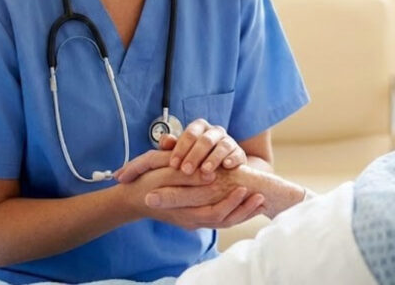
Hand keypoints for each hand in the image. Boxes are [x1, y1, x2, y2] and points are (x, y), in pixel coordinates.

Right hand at [120, 151, 264, 228]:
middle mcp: (191, 220)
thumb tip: (209, 175)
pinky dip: (235, 212)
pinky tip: (247, 203)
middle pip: (223, 220)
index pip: (214, 212)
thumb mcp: (163, 172)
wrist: (135, 198)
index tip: (245, 188)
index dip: (231, 202)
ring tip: (260, 200)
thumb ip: (186, 175)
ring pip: (224, 222)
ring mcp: (194, 221)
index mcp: (183, 211)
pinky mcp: (197, 218)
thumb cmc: (148, 181)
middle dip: (243, 209)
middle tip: (260, 196)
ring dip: (243, 212)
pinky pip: (220, 219)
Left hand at [168, 119, 247, 177]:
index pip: (190, 134)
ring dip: (213, 158)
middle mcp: (215, 132)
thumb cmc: (195, 160)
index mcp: (199, 128)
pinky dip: (232, 159)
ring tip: (204, 171)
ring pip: (222, 145)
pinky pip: (237, 153)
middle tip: (186, 170)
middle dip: (194, 155)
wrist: (219, 170)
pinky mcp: (239, 153)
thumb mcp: (182, 153)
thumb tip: (165, 140)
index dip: (180, 148)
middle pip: (206, 139)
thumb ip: (172, 147)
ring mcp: (229, 141)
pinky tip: (226, 166)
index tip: (173, 164)